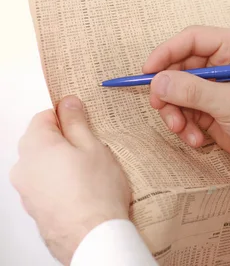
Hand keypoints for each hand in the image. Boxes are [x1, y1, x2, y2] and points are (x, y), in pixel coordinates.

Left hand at [10, 96, 130, 264]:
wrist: (92, 236)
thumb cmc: (96, 192)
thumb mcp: (93, 146)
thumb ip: (77, 122)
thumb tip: (68, 103)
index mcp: (36, 145)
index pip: (44, 116)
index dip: (66, 115)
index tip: (84, 121)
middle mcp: (23, 166)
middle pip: (41, 140)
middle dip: (64, 140)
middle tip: (92, 148)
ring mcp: (26, 190)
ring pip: (43, 164)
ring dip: (62, 163)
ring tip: (91, 172)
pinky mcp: (34, 208)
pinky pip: (45, 185)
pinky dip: (60, 183)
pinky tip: (83, 190)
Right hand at [143, 26, 229, 182]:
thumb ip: (193, 90)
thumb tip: (157, 80)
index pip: (191, 39)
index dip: (165, 53)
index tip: (147, 73)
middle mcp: (224, 62)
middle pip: (179, 66)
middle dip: (169, 91)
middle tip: (163, 110)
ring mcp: (217, 86)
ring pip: (178, 91)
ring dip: (176, 113)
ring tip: (183, 131)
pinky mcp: (213, 108)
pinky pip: (186, 111)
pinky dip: (185, 126)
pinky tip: (196, 140)